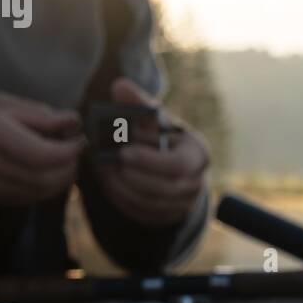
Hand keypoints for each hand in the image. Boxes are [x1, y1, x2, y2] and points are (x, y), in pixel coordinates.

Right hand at [0, 92, 83, 204]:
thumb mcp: (0, 102)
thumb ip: (38, 114)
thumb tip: (73, 121)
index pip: (43, 154)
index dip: (69, 151)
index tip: (79, 141)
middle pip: (44, 179)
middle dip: (68, 168)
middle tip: (75, 155)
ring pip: (36, 193)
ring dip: (59, 182)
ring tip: (63, 164)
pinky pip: (22, 199)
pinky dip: (41, 190)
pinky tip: (44, 175)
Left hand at [95, 78, 209, 226]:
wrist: (166, 162)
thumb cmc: (158, 135)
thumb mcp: (152, 119)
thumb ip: (136, 103)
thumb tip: (120, 86)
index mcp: (198, 154)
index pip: (178, 165)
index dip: (149, 161)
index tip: (123, 153)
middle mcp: (196, 181)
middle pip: (162, 188)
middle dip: (131, 176)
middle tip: (106, 163)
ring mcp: (183, 202)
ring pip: (149, 202)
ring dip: (122, 187)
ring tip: (104, 171)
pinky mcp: (166, 215)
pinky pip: (142, 212)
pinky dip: (122, 198)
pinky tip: (109, 182)